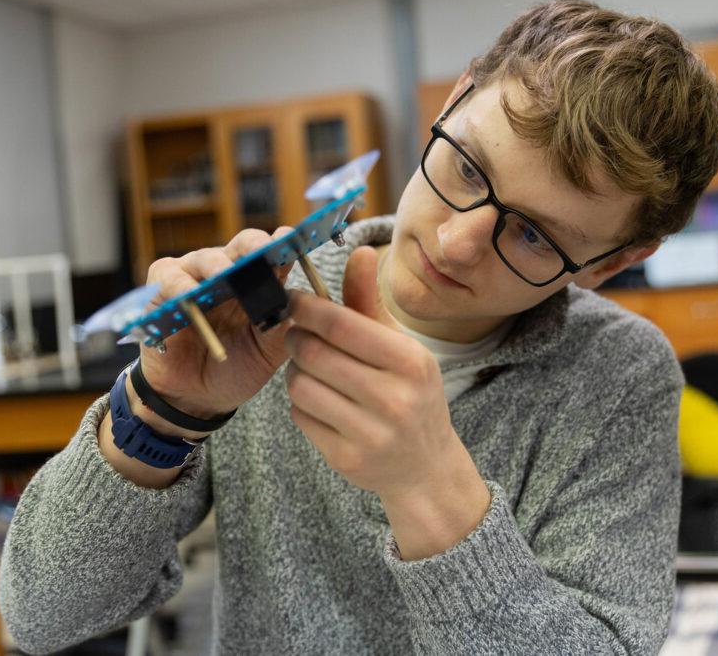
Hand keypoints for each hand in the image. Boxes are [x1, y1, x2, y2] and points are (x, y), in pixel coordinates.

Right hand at [137, 227, 295, 431]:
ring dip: (215, 265)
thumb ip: (283, 325)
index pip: (275, 255)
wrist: (198, 398)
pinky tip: (189, 294)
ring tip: (223, 274)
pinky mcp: (162, 289)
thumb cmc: (237, 367)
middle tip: (262, 250)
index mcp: (259, 282)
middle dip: (254, 245)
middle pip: (242, 246)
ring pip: (206, 258)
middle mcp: (229, 272)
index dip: (286, 245)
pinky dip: (179, 285)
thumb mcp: (268, 351)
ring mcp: (195, 276)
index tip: (295, 241)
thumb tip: (301, 302)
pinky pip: (170, 278)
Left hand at [284, 247, 487, 513]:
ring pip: (300, 385)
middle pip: (313, 353)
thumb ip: (370, 301)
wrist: (425, 466)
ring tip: (310, 368)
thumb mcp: (400, 346)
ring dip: (295, 371)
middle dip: (295, 337)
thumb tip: (359, 250)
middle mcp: (395, 399)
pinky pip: (300, 416)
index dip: (307, 308)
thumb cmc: (410, 393)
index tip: (292, 300)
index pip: (341, 324)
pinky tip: (319, 400)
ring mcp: (371, 434)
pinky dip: (300, 403)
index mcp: (411, 361)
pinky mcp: (347, 459)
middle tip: (296, 333)